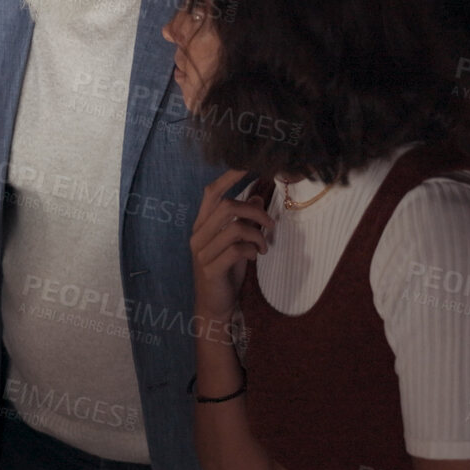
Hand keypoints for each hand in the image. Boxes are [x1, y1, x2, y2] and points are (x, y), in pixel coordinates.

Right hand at [189, 168, 270, 320]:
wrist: (214, 306)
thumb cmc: (226, 272)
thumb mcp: (238, 243)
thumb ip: (244, 221)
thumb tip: (257, 197)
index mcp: (202, 225)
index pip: (212, 192)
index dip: (230, 176)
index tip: (250, 164)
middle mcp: (198, 235)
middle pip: (227, 206)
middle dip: (255, 211)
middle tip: (271, 224)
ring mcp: (202, 252)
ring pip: (234, 228)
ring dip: (257, 234)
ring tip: (264, 245)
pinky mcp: (211, 269)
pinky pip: (236, 250)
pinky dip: (252, 250)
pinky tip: (256, 257)